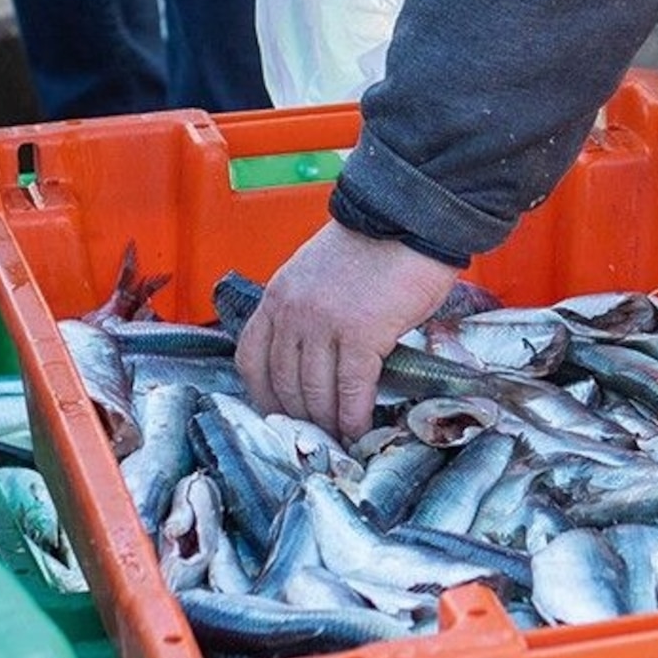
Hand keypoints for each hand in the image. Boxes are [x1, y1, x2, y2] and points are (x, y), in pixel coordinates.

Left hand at [235, 220, 460, 441]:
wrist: (406, 218)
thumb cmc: (370, 245)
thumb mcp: (315, 274)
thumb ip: (304, 312)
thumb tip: (312, 360)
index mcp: (277, 297)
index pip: (251, 359)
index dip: (263, 395)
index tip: (278, 415)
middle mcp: (292, 313)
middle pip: (283, 384)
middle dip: (300, 418)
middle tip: (316, 436)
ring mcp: (324, 325)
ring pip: (315, 393)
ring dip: (327, 424)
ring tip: (340, 440)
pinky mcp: (361, 335)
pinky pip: (351, 391)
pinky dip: (354, 417)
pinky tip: (360, 430)